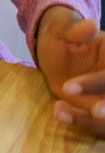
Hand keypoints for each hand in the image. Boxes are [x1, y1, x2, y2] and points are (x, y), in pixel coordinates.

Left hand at [35, 6, 104, 137]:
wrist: (53, 50)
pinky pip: (100, 127)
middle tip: (92, 112)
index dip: (95, 84)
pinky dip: (85, 124)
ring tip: (58, 111)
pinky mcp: (101, 112)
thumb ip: (74, 29)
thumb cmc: (60, 34)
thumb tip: (90, 25)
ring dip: (92, 121)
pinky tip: (59, 114)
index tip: (68, 88)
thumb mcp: (61, 27)